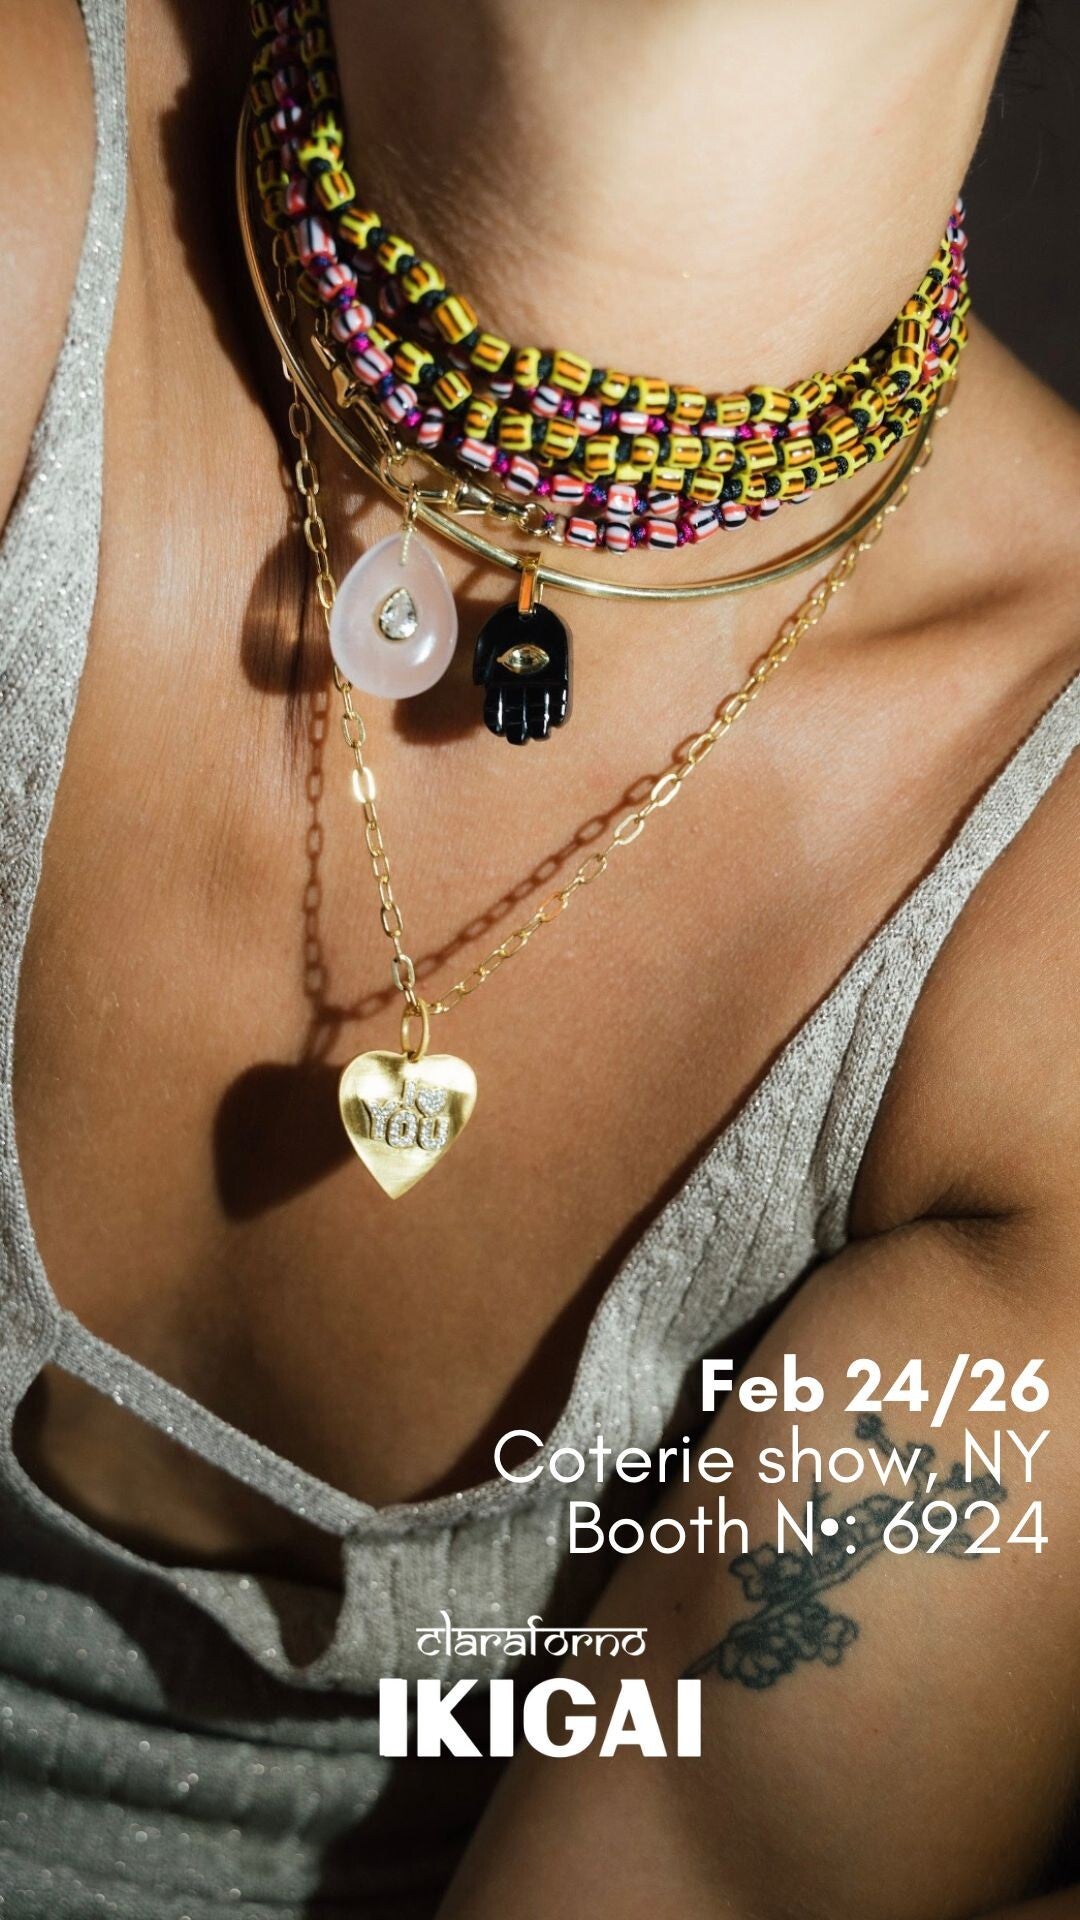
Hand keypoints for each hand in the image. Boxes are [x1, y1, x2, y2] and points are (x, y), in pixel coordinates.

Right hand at [472, 602, 572, 743]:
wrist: (530, 611)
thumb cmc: (506, 625)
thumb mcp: (487, 643)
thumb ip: (482, 664)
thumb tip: (481, 685)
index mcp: (501, 681)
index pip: (496, 708)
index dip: (497, 722)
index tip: (500, 731)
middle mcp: (521, 685)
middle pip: (518, 715)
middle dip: (519, 729)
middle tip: (520, 737)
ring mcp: (541, 682)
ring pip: (539, 712)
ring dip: (539, 726)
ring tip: (539, 734)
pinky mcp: (560, 678)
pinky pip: (560, 700)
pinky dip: (559, 712)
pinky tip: (557, 722)